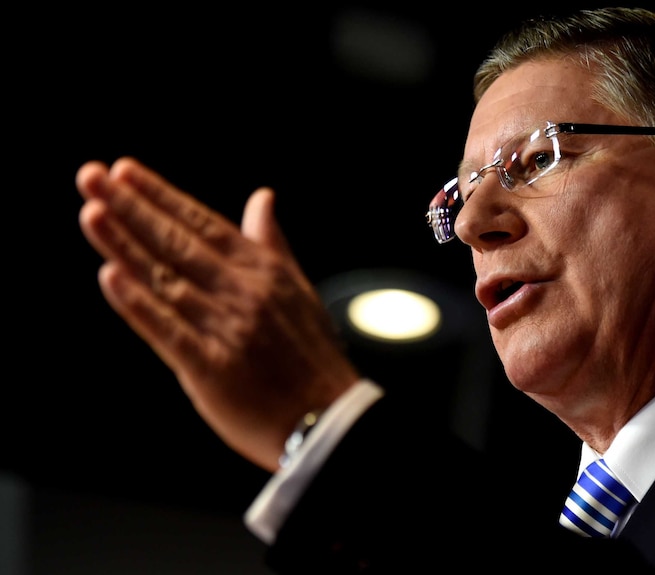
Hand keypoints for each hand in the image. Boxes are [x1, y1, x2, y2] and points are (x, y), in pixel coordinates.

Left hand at [77, 157, 358, 470]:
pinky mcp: (212, 368)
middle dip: (132, 208)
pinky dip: (139, 304)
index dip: (162, 196)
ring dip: (126, 245)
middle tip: (92, 177)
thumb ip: (272, 243)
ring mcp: (227, 328)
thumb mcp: (298, 288)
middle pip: (178, 243)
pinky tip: (111, 277)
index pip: (204, 223)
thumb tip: (263, 197)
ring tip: (93, 213)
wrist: (330, 417)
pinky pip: (169, 330)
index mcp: (263, 271)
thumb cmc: (311, 355)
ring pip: (166, 279)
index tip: (125, 171)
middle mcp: (243, 292)